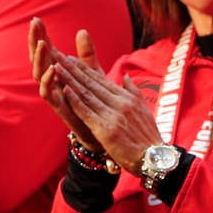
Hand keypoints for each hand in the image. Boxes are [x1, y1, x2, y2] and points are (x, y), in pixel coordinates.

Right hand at [28, 18, 101, 150]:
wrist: (100, 133)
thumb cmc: (93, 104)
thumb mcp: (92, 75)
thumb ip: (86, 55)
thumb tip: (82, 30)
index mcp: (59, 74)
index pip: (46, 52)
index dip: (40, 36)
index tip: (36, 19)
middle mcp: (53, 84)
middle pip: (38, 60)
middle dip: (35, 42)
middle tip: (34, 25)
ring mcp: (56, 96)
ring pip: (40, 76)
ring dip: (40, 59)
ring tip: (42, 44)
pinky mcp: (61, 109)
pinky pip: (51, 95)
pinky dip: (50, 82)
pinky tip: (53, 69)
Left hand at [51, 55, 163, 175]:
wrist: (156, 158)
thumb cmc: (148, 136)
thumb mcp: (144, 108)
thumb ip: (133, 91)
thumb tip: (125, 76)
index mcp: (126, 98)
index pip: (101, 79)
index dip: (84, 68)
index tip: (70, 57)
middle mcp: (120, 103)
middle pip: (91, 83)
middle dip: (73, 68)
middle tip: (57, 55)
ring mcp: (113, 115)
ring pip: (87, 94)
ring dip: (70, 80)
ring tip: (56, 67)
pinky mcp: (107, 130)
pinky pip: (88, 113)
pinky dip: (75, 101)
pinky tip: (65, 90)